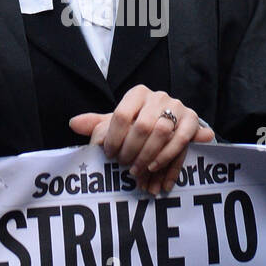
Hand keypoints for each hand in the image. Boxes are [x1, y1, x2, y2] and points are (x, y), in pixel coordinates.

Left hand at [69, 85, 215, 194]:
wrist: (172, 123)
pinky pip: (181, 139)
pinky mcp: (192, 120)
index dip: (114, 138)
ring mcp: (177, 106)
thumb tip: (73, 123)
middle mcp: (158, 96)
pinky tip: (155, 169)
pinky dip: (167, 156)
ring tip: (138, 172)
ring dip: (148, 156)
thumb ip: (96, 123)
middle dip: (131, 151)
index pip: (121, 115)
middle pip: (142, 125)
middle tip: (124, 167)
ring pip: (162, 132)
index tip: (109, 155)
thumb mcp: (118, 123)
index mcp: (137, 93)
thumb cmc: (140, 123)